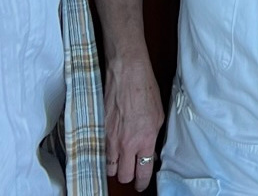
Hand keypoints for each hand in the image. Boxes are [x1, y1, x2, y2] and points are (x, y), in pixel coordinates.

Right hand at [103, 51, 164, 189]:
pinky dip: (103, 153)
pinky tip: (108, 147)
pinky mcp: (98, 130)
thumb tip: (149, 153)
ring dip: (114, 166)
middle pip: (123, 176)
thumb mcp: (158, 116)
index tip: (141, 184)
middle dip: (128, 175)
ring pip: (108, 168)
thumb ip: (153, 138)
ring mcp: (110, 138)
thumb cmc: (145, 90)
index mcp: (145, 140)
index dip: (142, 183)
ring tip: (118, 159)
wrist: (127, 72)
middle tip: (130, 169)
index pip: (142, 173)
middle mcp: (126, 143)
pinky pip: (99, 151)